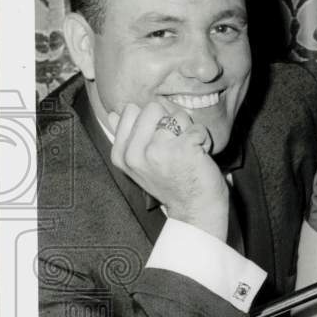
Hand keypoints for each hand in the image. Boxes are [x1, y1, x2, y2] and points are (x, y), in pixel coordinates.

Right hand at [109, 101, 229, 240]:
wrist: (195, 210)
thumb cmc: (172, 184)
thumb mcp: (140, 164)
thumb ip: (127, 138)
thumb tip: (112, 114)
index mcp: (121, 154)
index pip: (131, 110)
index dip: (152, 120)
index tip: (160, 142)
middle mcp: (136, 153)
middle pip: (154, 107)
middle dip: (171, 121)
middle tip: (176, 145)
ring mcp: (158, 151)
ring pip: (178, 115)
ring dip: (189, 131)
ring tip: (189, 152)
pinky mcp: (183, 149)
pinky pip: (198, 128)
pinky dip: (204, 138)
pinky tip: (200, 155)